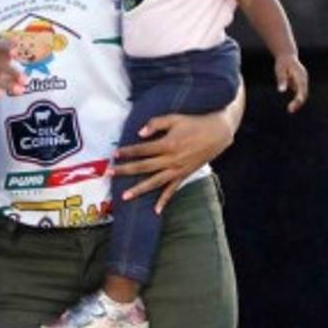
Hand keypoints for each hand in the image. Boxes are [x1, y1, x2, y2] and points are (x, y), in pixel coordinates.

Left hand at [112, 111, 234, 213]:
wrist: (218, 133)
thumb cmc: (195, 122)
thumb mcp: (175, 118)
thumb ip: (156, 123)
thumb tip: (139, 133)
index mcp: (168, 144)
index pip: (142, 149)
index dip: (127, 151)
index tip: (114, 154)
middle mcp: (171, 159)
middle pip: (144, 167)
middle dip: (125, 170)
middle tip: (109, 174)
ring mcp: (178, 169)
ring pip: (155, 182)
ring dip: (139, 189)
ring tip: (124, 196)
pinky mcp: (184, 175)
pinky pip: (173, 190)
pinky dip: (164, 200)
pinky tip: (156, 210)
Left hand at [275, 54, 308, 112]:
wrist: (287, 56)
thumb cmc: (282, 63)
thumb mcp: (280, 70)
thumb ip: (281, 80)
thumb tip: (281, 91)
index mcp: (300, 75)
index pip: (302, 87)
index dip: (300, 96)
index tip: (297, 102)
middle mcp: (304, 79)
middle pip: (304, 92)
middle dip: (299, 102)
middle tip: (290, 110)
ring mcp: (303, 82)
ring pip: (303, 94)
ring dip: (298, 103)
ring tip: (290, 110)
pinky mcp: (300, 85)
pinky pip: (300, 94)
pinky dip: (297, 101)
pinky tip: (291, 107)